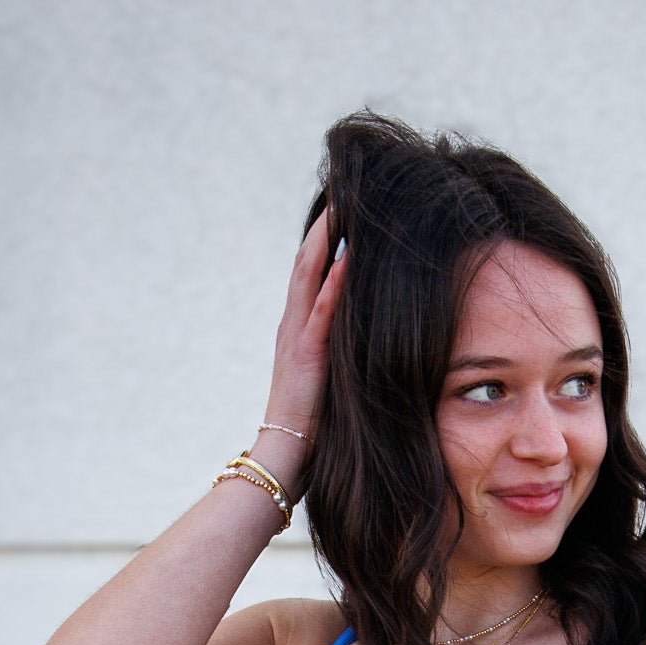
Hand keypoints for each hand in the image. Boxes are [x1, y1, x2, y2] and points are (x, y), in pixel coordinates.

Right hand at [261, 206, 347, 445]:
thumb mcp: (327, 375)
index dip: (323, 238)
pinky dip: (331, 286)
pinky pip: (320, 315)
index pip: (310, 272)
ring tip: (341, 208)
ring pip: (308, 278)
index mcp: (298, 328)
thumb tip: (361, 329)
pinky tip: (345, 260)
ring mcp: (297, 338)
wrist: (284, 453)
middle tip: (342, 191)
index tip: (342, 207)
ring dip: (324, 242)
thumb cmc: (311, 423)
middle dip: (323, 226)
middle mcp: (293, 325)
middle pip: (305, 263)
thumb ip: (336, 348)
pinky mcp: (307, 357)